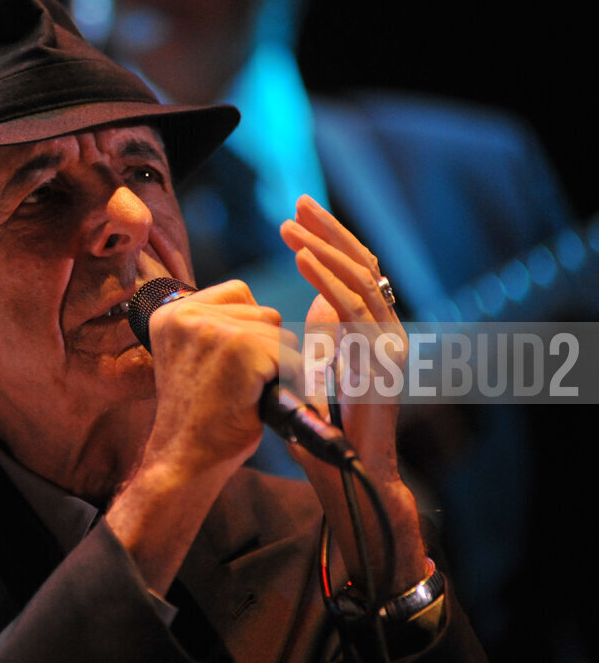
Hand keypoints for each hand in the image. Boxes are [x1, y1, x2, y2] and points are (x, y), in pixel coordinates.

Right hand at [145, 279, 299, 470]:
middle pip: (263, 312)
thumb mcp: (194, 358)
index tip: (229, 366)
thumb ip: (216, 328)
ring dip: (276, 365)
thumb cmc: (197, 417)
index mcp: (170, 313)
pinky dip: (285, 380)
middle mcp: (186, 313)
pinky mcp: (240, 347)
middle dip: (265, 348)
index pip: (238, 293)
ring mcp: (213, 328)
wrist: (184, 459)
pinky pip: (288, 355)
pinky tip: (256, 400)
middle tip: (238, 385)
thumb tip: (271, 314)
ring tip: (246, 393)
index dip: (248, 329)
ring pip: (279, 332)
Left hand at [279, 195, 425, 590]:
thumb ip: (321, 334)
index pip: (357, 270)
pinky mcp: (380, 360)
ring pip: (359, 280)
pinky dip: (325, 280)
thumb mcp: (319, 367)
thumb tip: (307, 302)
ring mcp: (388, 343)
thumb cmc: (326, 425)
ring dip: (322, 248)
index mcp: (372, 330)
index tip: (300, 214)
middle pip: (364, 264)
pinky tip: (300, 259)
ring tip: (288, 227)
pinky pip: (352, 309)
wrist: (350, 473)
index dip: (331, 239)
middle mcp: (387, 330)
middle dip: (329, 230)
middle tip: (298, 203)